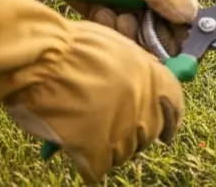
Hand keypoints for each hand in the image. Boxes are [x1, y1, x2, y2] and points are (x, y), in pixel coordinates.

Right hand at [0, 0, 183, 182]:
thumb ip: (134, 68)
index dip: (171, 121)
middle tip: (114, 133)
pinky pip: (98, 169)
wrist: (40, 57)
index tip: (167, 133)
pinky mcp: (95, 149)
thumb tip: (142, 84)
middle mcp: (144, 104)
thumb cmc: (68, 46)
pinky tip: (77, 156)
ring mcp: (121, 128)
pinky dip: (88, 166)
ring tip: (88, 139)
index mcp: (152, 76)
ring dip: (109, 150)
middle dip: (134, 135)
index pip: (175, 106)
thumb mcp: (114, 46)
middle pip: (149, 133)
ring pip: (124, 154)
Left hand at [0, 0, 198, 49]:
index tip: (165, 35)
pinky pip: (114, 37)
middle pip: (163, 36)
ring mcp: (131, 12)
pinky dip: (107, 27)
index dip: (178, 31)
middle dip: (147, 35)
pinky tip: (100, 10)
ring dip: (125, 31)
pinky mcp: (108, 19)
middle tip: (130, 19)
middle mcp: (153, 2)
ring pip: (138, 40)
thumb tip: (189, 16)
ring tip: (111, 12)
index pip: (185, 18)